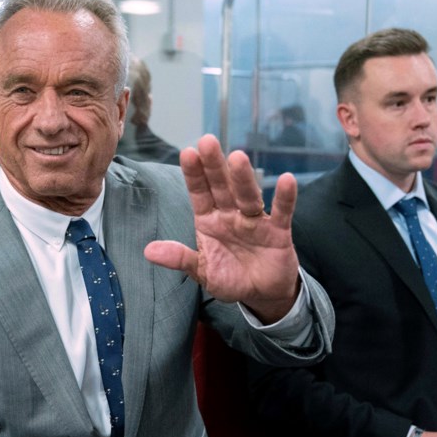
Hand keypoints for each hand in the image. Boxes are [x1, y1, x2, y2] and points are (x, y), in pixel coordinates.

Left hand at [144, 134, 300, 323]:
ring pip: (248, 195)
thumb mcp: (202, 272)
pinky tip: (287, 179)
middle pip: (222, 187)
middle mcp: (231, 215)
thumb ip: (180, 259)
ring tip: (237, 157)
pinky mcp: (278, 231)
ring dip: (243, 178)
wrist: (261, 295)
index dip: (194, 174)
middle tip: (207, 141)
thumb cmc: (230, 278)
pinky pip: (281, 212)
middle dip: (214, 166)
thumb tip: (149, 251)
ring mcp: (254, 221)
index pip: (200, 193)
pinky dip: (285, 198)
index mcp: (209, 220)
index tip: (187, 153)